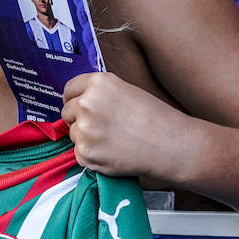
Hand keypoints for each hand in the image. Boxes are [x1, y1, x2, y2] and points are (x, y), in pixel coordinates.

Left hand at [61, 72, 187, 180]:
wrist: (171, 145)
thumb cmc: (155, 118)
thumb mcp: (126, 91)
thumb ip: (99, 93)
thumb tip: (78, 102)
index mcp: (98, 83)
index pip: (69, 89)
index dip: (74, 99)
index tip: (78, 106)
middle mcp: (87, 103)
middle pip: (67, 112)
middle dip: (79, 119)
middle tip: (103, 126)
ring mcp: (84, 129)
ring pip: (73, 134)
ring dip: (86, 138)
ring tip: (113, 139)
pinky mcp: (85, 152)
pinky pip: (79, 153)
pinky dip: (92, 155)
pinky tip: (113, 152)